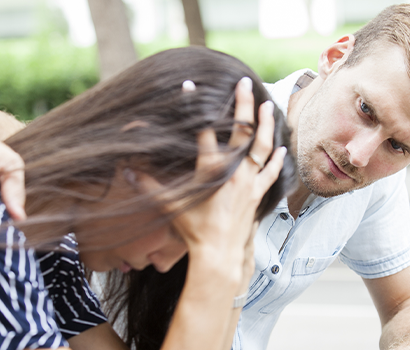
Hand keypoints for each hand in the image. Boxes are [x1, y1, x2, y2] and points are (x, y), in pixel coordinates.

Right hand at [165, 77, 284, 264]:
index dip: (194, 107)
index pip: (203, 132)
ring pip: (262, 147)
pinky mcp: (257, 194)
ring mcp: (249, 182)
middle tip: (245, 83)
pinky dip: (276, 158)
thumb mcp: (169, 205)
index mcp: (211, 170)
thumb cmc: (193, 229)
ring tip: (267, 104)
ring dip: (265, 124)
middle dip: (243, 104)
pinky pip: (270, 172)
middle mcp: (234, 172)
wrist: (219, 253)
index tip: (189, 86)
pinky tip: (281, 147)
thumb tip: (128, 169)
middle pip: (242, 131)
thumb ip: (148, 185)